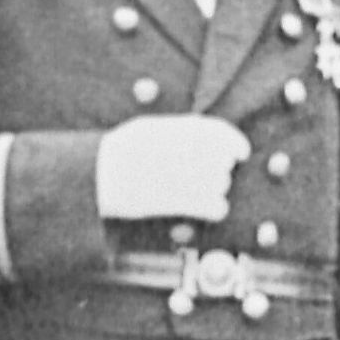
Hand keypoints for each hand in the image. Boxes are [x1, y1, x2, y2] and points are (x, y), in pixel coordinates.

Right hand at [91, 113, 247, 224]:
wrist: (98, 175)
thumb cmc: (119, 152)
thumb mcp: (147, 128)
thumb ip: (177, 129)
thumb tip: (199, 130)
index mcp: (181, 129)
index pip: (221, 133)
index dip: (236, 143)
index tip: (241, 153)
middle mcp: (190, 149)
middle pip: (222, 161)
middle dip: (220, 170)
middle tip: (209, 177)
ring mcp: (188, 175)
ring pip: (220, 184)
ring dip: (217, 189)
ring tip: (202, 193)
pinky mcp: (181, 201)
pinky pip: (214, 207)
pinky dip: (217, 209)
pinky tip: (214, 211)